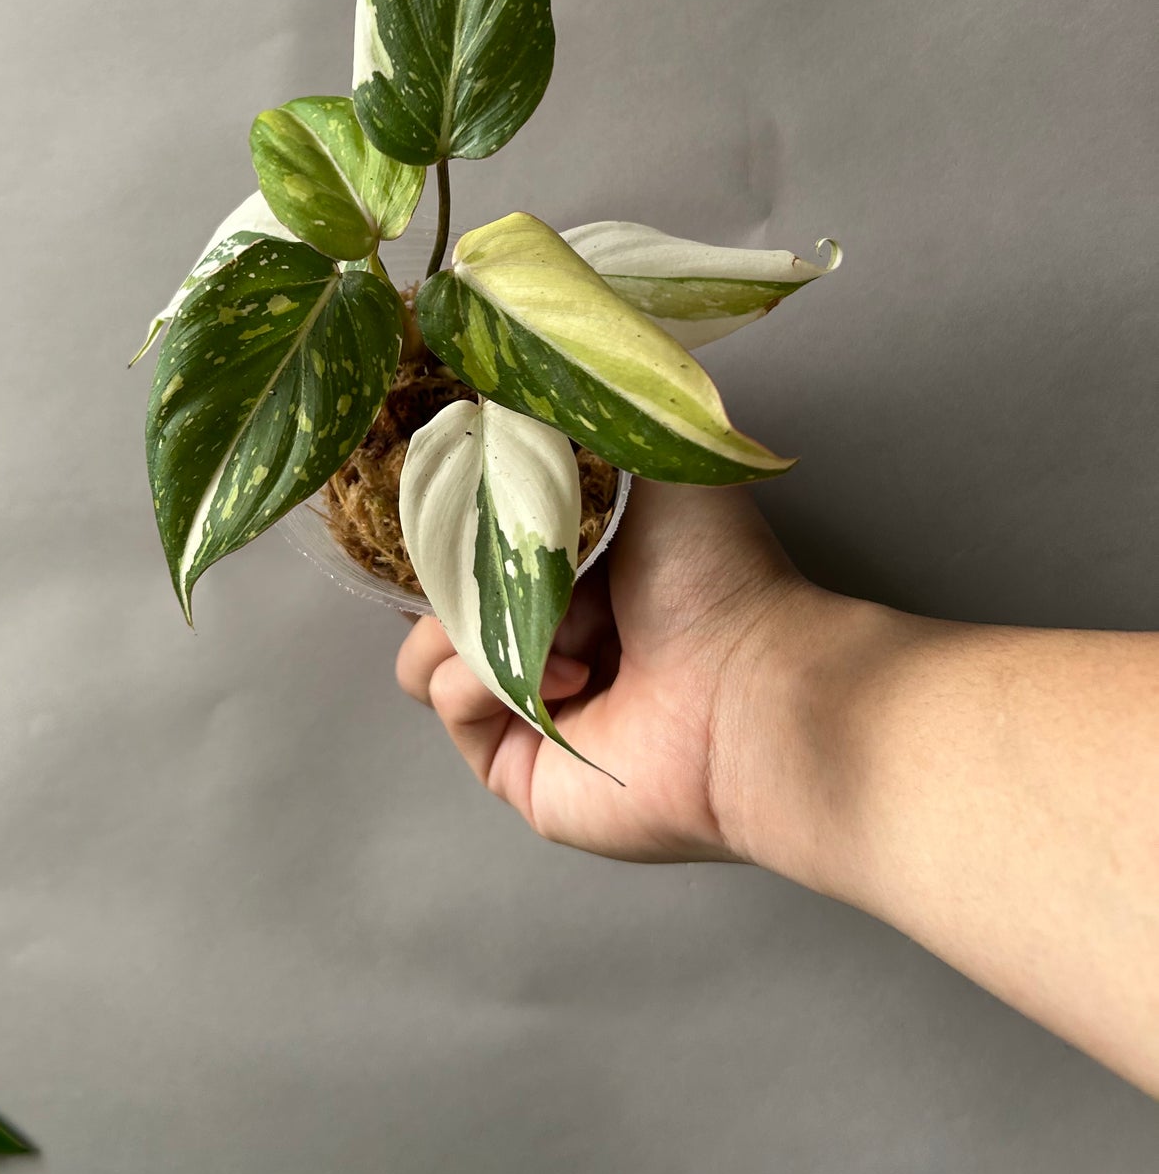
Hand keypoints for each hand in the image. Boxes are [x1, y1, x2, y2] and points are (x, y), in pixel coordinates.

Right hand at [395, 479, 820, 862]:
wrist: (747, 685)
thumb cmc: (714, 574)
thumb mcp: (644, 467)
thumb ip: (566, 437)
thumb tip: (497, 407)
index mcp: (576, 570)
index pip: (474, 544)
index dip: (452, 520)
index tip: (441, 491)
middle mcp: (547, 637)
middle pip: (441, 598)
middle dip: (456, 568)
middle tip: (501, 557)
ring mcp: (526, 706)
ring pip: (425, 652)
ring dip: (466, 624)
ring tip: (540, 626)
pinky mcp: (512, 765)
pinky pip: (446, 702)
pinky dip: (478, 678)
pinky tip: (557, 679)